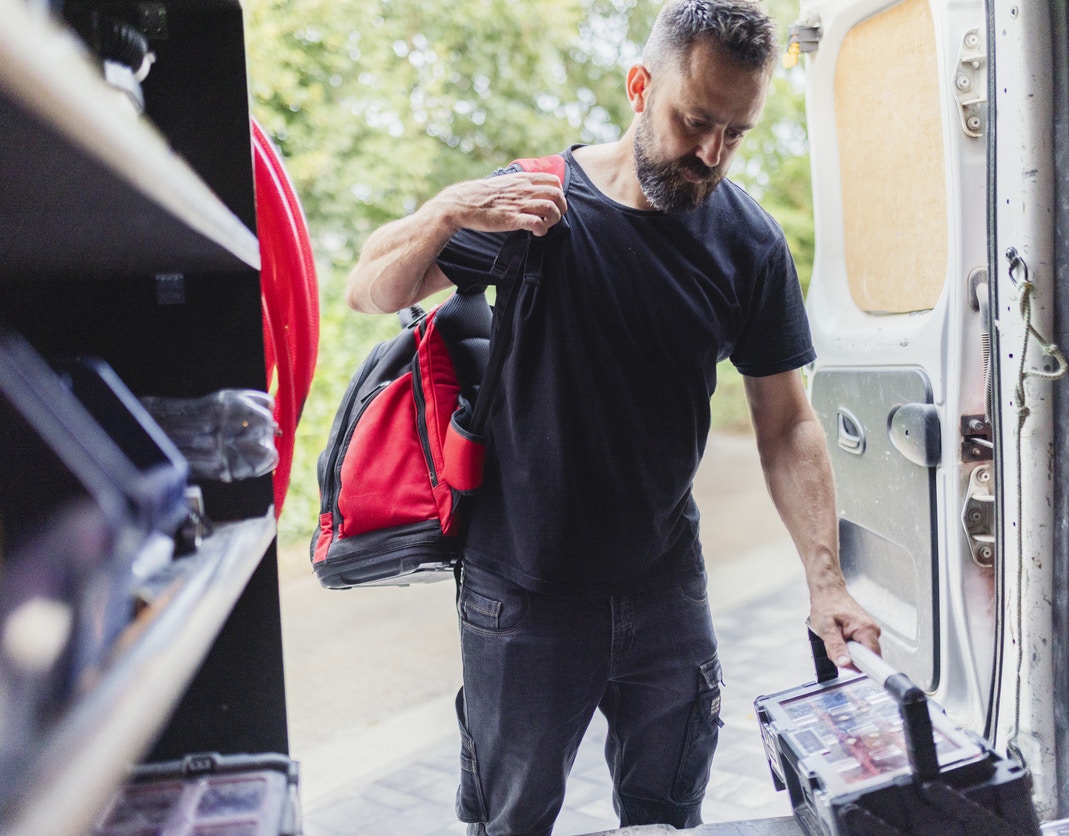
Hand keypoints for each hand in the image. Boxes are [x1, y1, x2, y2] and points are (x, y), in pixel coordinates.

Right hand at [433, 172, 566, 237]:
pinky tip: (536, 233)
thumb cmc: (483, 196)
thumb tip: (531, 190)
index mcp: (523, 179)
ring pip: (551, 208)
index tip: (553, 205)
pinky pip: (537, 223)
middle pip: (557, 195)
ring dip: (553, 220)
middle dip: (561, 209)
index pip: (554, 181)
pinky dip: (542, 230)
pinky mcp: (512, 219)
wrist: (462, 203)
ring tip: (545, 226)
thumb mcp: (505, 183)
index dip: (559, 194)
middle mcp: (524, 190)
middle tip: (553, 218)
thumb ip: (520, 185)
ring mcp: (518, 204)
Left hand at [807, 585, 881, 670]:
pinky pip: (858, 648)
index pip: (874, 659)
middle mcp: (872, 631)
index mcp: (867, 630)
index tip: (847, 663)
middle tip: (834, 645)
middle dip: (848, 657)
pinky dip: (846, 646)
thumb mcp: (826, 628)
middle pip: (865, 658)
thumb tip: (844, 663)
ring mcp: (870, 632)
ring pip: (860, 654)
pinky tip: (839, 636)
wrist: (828, 592)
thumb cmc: (826, 605)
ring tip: (835, 637)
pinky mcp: (865, 632)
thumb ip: (835, 647)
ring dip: (846, 651)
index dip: (860, 665)